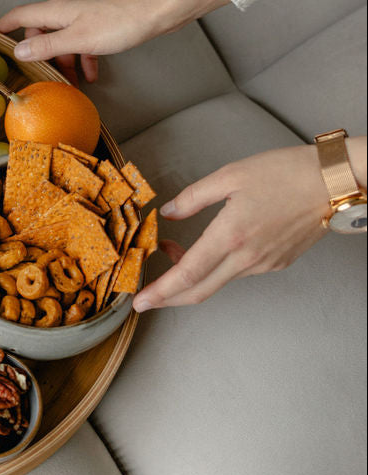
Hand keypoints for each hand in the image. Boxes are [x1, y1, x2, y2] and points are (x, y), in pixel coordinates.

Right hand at [0, 0, 227, 82]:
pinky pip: (81, 41)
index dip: (2, 26)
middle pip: (40, 31)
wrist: (159, 9)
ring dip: (63, 60)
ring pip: (63, 39)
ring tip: (70, 82)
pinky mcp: (100, 22)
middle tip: (41, 75)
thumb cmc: (120, 21)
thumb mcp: (79, 40)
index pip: (20, 16)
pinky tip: (92, 73)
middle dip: (39, 54)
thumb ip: (48, 47)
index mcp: (56, 11)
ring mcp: (84, 15)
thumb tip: (19, 51)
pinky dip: (82, 57)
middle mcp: (66, 10)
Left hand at [132, 144, 336, 310]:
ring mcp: (264, 264)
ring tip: (174, 249)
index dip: (160, 291)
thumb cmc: (284, 173)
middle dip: (169, 297)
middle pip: (200, 290)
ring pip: (219, 280)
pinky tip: (209, 248)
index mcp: (231, 236)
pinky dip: (216, 267)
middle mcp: (247, 258)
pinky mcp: (277, 262)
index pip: (187, 274)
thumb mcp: (229, 176)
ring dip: (192, 273)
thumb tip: (169, 212)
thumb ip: (193, 197)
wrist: (334, 182)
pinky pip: (239, 271)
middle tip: (146, 296)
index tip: (140, 301)